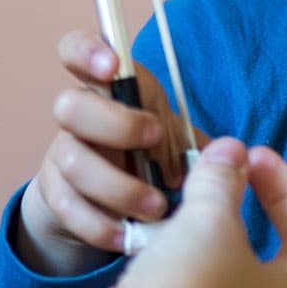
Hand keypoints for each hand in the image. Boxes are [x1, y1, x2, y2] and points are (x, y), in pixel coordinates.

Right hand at [17, 30, 191, 275]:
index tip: (113, 66)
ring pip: (72, 161)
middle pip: (69, 106)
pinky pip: (69, 208)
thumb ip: (197, 143)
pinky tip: (128, 236)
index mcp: (110, 89)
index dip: (88, 51)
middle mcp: (79, 117)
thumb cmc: (148, 156)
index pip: (77, 51)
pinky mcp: (56, 196)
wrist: (106, 202)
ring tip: (156, 208)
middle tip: (152, 141)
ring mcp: (62, 155)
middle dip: (115, 125)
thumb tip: (230, 155)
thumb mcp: (174, 141)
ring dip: (118, 187)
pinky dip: (102, 224)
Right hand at [54, 136, 286, 287]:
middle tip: (222, 174)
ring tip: (182, 203)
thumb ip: (222, 180)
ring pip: (225, 279)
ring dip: (207, 236)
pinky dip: (177, 265)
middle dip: (247, 209)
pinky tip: (153, 242)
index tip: (254, 157)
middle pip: (272, 258)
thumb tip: (229, 150)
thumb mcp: (209, 221)